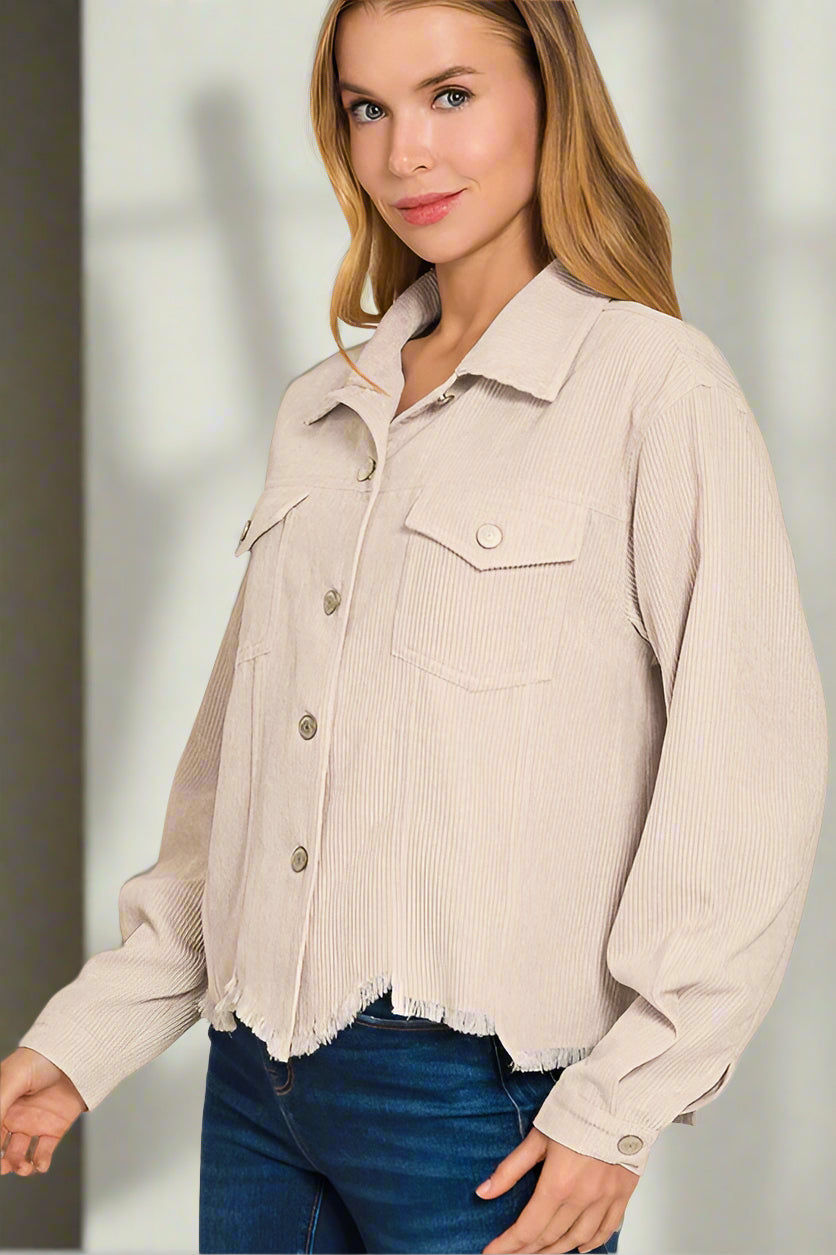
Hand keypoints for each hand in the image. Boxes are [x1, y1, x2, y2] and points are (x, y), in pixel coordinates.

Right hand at [1, 1047, 87, 1176]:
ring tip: (24, 1167)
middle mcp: (14, 1117)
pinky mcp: (54, 1129)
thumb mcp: (13, 1079)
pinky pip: (43, 1153)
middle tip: (3, 1166)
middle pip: (0, 1149)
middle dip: (1, 1163)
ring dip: (18, 1167)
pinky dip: (40, 1164)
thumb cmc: (41, 1059)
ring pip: (18, 1156)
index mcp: (0, 1104)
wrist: (75, 1056)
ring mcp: (33, 1124)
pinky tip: (40, 1164)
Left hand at [477, 1126, 637, 1252]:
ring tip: (541, 1252)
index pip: (528, 1228)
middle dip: (528, 1249)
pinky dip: (592, 1242)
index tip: (492, 1252)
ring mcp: (605, 1199)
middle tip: (513, 1252)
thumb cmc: (578, 1110)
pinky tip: (580, 1246)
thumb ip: (511, 1169)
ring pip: (578, 1238)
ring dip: (557, 1249)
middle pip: (551, 1237)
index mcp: (558, 1183)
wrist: (620, 1098)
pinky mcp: (622, 1194)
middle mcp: (583, 1198)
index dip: (508, 1245)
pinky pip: (607, 1229)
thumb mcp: (537, 1137)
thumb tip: (485, 1192)